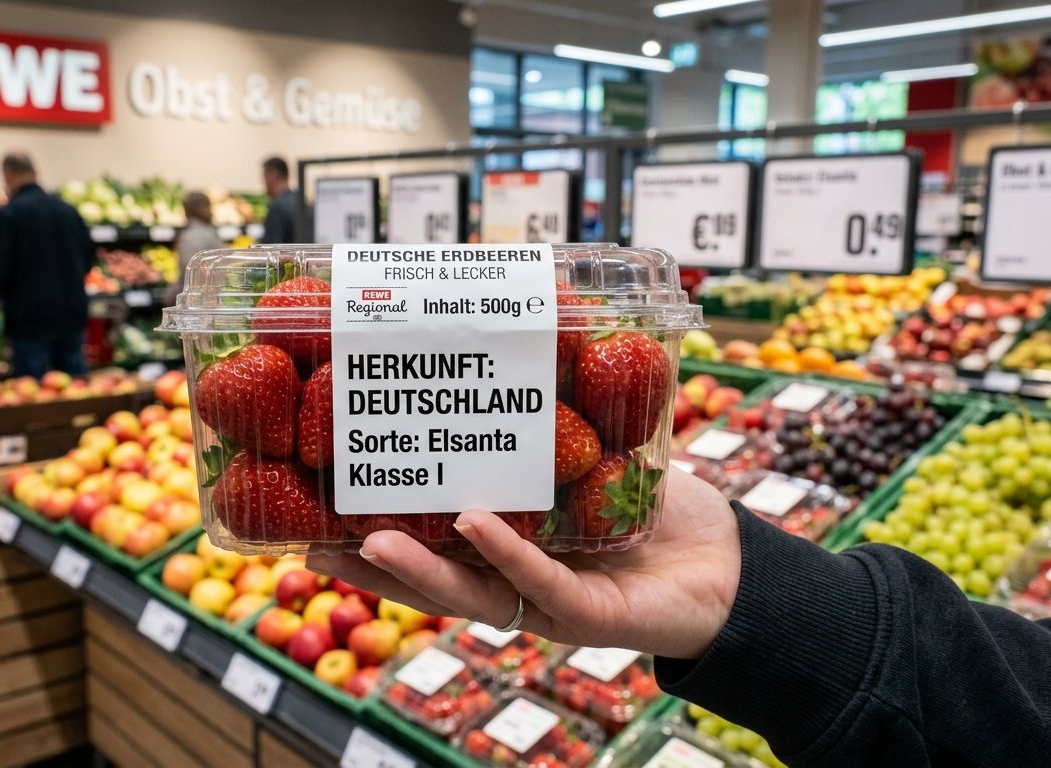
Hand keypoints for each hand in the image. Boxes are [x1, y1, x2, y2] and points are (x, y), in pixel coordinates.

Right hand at [307, 464, 741, 659]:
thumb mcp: (603, 464)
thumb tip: (523, 355)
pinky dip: (505, 552)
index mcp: (512, 552)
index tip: (325, 511)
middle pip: (434, 578)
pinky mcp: (591, 615)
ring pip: (471, 593)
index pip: (435, 547)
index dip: (381, 535)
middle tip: (313, 539)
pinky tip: (474, 523)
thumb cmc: (666, 519)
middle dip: (374, 562)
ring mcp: (550, 605)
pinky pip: (540, 583)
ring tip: (367, 542)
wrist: (738, 571)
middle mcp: (519, 584)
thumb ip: (561, 428)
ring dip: (418, 569)